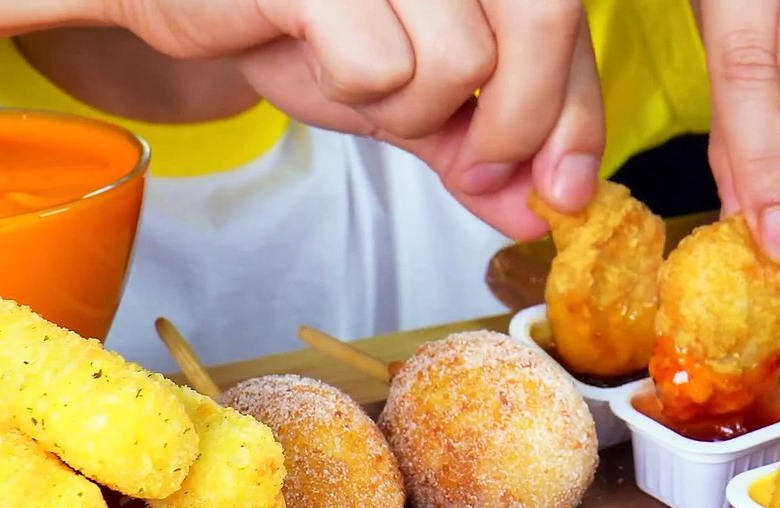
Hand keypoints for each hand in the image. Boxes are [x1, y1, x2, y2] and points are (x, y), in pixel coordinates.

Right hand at [103, 0, 603, 239]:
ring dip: (414, 109)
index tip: (563, 194)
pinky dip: (353, 91)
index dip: (579, 117)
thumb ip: (482, 148)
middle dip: (517, 124)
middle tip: (473, 163)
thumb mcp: (416, 98)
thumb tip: (543, 213)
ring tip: (364, 82)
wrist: (200, 4)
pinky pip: (380, 66)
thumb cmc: (312, 32)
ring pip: (462, 61)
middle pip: (545, 23)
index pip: (568, 26)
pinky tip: (317, 56)